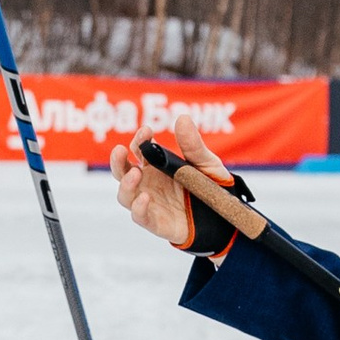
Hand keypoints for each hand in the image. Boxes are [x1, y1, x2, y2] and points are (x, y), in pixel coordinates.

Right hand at [109, 107, 222, 248]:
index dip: (140, 140)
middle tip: (120, 150)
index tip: (147, 131)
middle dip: (117, 160)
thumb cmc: (210, 186)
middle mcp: (147, 183)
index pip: (139, 150)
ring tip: (135, 174)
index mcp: (156, 165)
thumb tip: (183, 118)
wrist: (223, 217)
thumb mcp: (205, 163)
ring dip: (126, 184)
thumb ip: (193, 145)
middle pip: (122, 171)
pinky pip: (139, 216)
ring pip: (125, 194)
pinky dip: (138, 208)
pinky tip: (144, 198)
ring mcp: (149, 203)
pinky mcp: (155, 222)